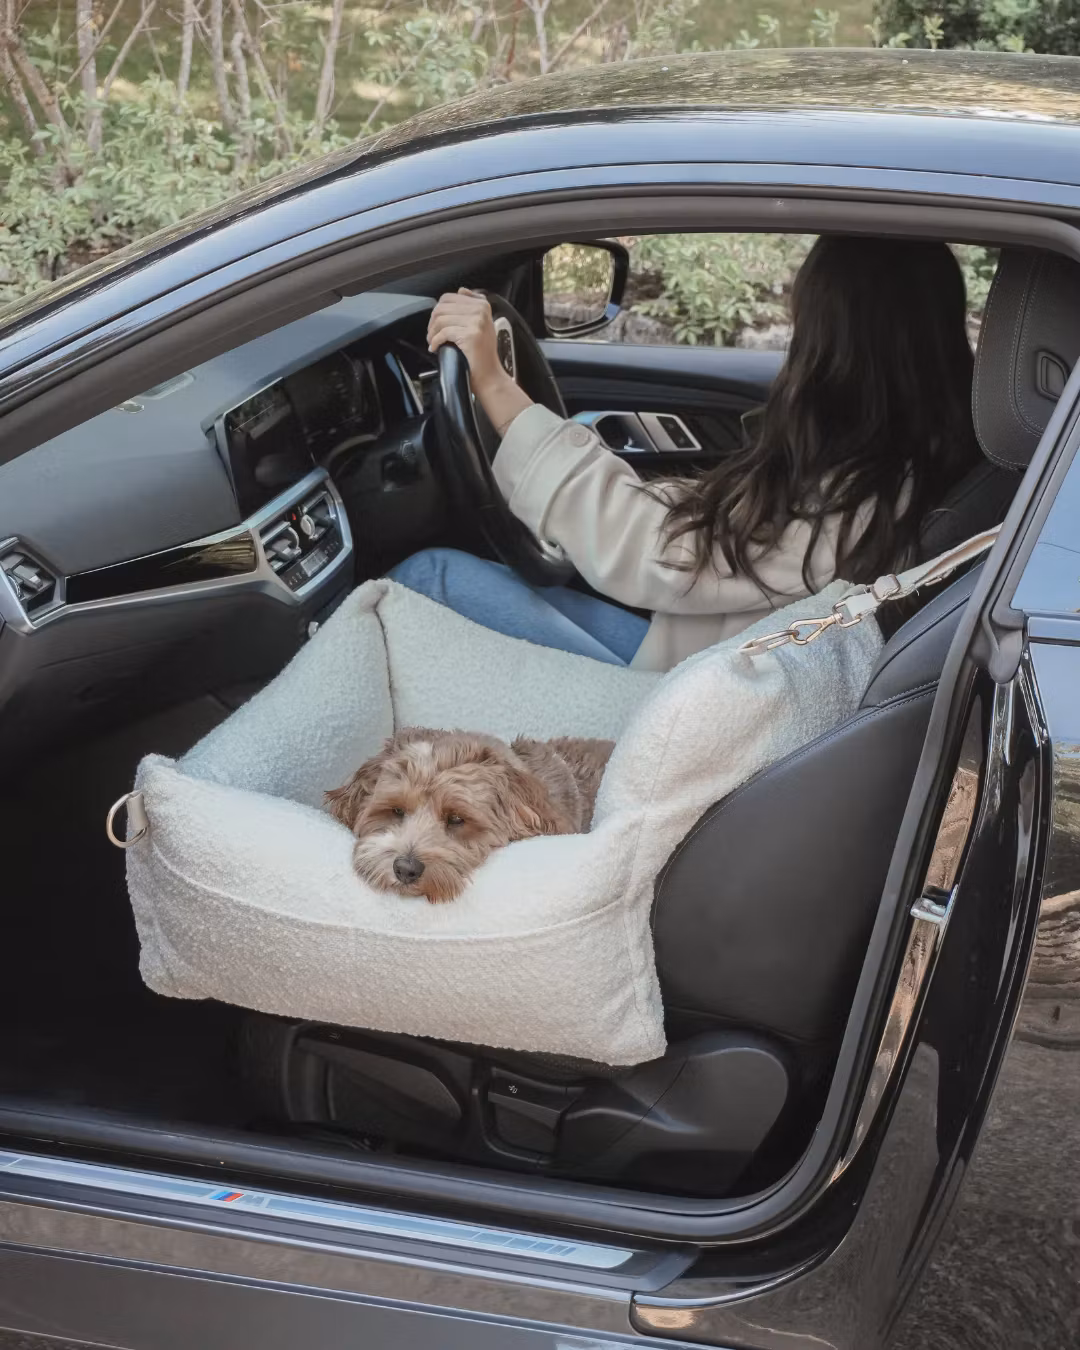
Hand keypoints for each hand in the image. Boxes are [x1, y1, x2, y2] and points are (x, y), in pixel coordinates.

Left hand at [427, 289, 531, 435]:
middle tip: (432, 335)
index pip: (449, 297)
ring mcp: (477, 322)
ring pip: (441, 320)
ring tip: (433, 342)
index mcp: (482, 305)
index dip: (438, 311)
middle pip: (442, 307)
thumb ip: (472, 306)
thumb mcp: (482, 323)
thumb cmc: (482, 354)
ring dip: (432, 333)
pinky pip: (443, 333)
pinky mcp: (470, 335)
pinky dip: (434, 342)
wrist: (489, 376)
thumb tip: (461, 290)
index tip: (437, 324)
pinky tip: (435, 347)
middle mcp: (481, 311)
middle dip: (432, 322)